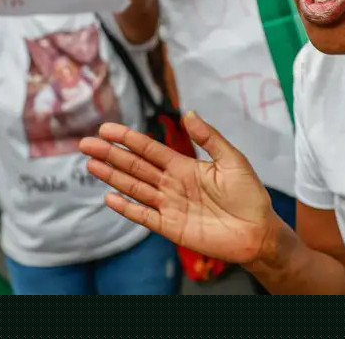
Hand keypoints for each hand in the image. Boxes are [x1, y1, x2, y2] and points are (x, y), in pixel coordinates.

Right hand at [79, 112, 277, 263]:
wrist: (258, 231)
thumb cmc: (249, 194)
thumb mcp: (232, 159)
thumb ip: (209, 138)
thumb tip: (188, 113)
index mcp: (184, 166)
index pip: (149, 149)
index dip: (128, 139)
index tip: (106, 129)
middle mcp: (172, 184)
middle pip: (135, 166)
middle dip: (111, 155)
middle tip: (86, 144)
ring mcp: (170, 205)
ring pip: (135, 188)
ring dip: (112, 177)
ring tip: (91, 165)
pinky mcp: (172, 227)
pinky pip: (144, 216)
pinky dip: (127, 208)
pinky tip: (109, 198)